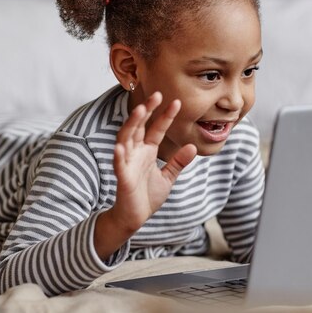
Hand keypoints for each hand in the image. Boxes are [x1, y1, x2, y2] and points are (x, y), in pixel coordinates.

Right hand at [94, 92, 196, 257]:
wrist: (135, 217)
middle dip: (147, 111)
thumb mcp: (168, 177)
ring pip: (126, 139)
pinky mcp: (122, 177)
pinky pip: (119, 164)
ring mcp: (127, 163)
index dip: (165, 116)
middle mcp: (135, 153)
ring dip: (132, 124)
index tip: (177, 102)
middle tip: (157, 94)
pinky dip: (118, 155)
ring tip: (140, 110)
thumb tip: (192, 147)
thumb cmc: (147, 196)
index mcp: (146, 151)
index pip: (156, 129)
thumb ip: (178, 162)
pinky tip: (120, 146)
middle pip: (139, 127)